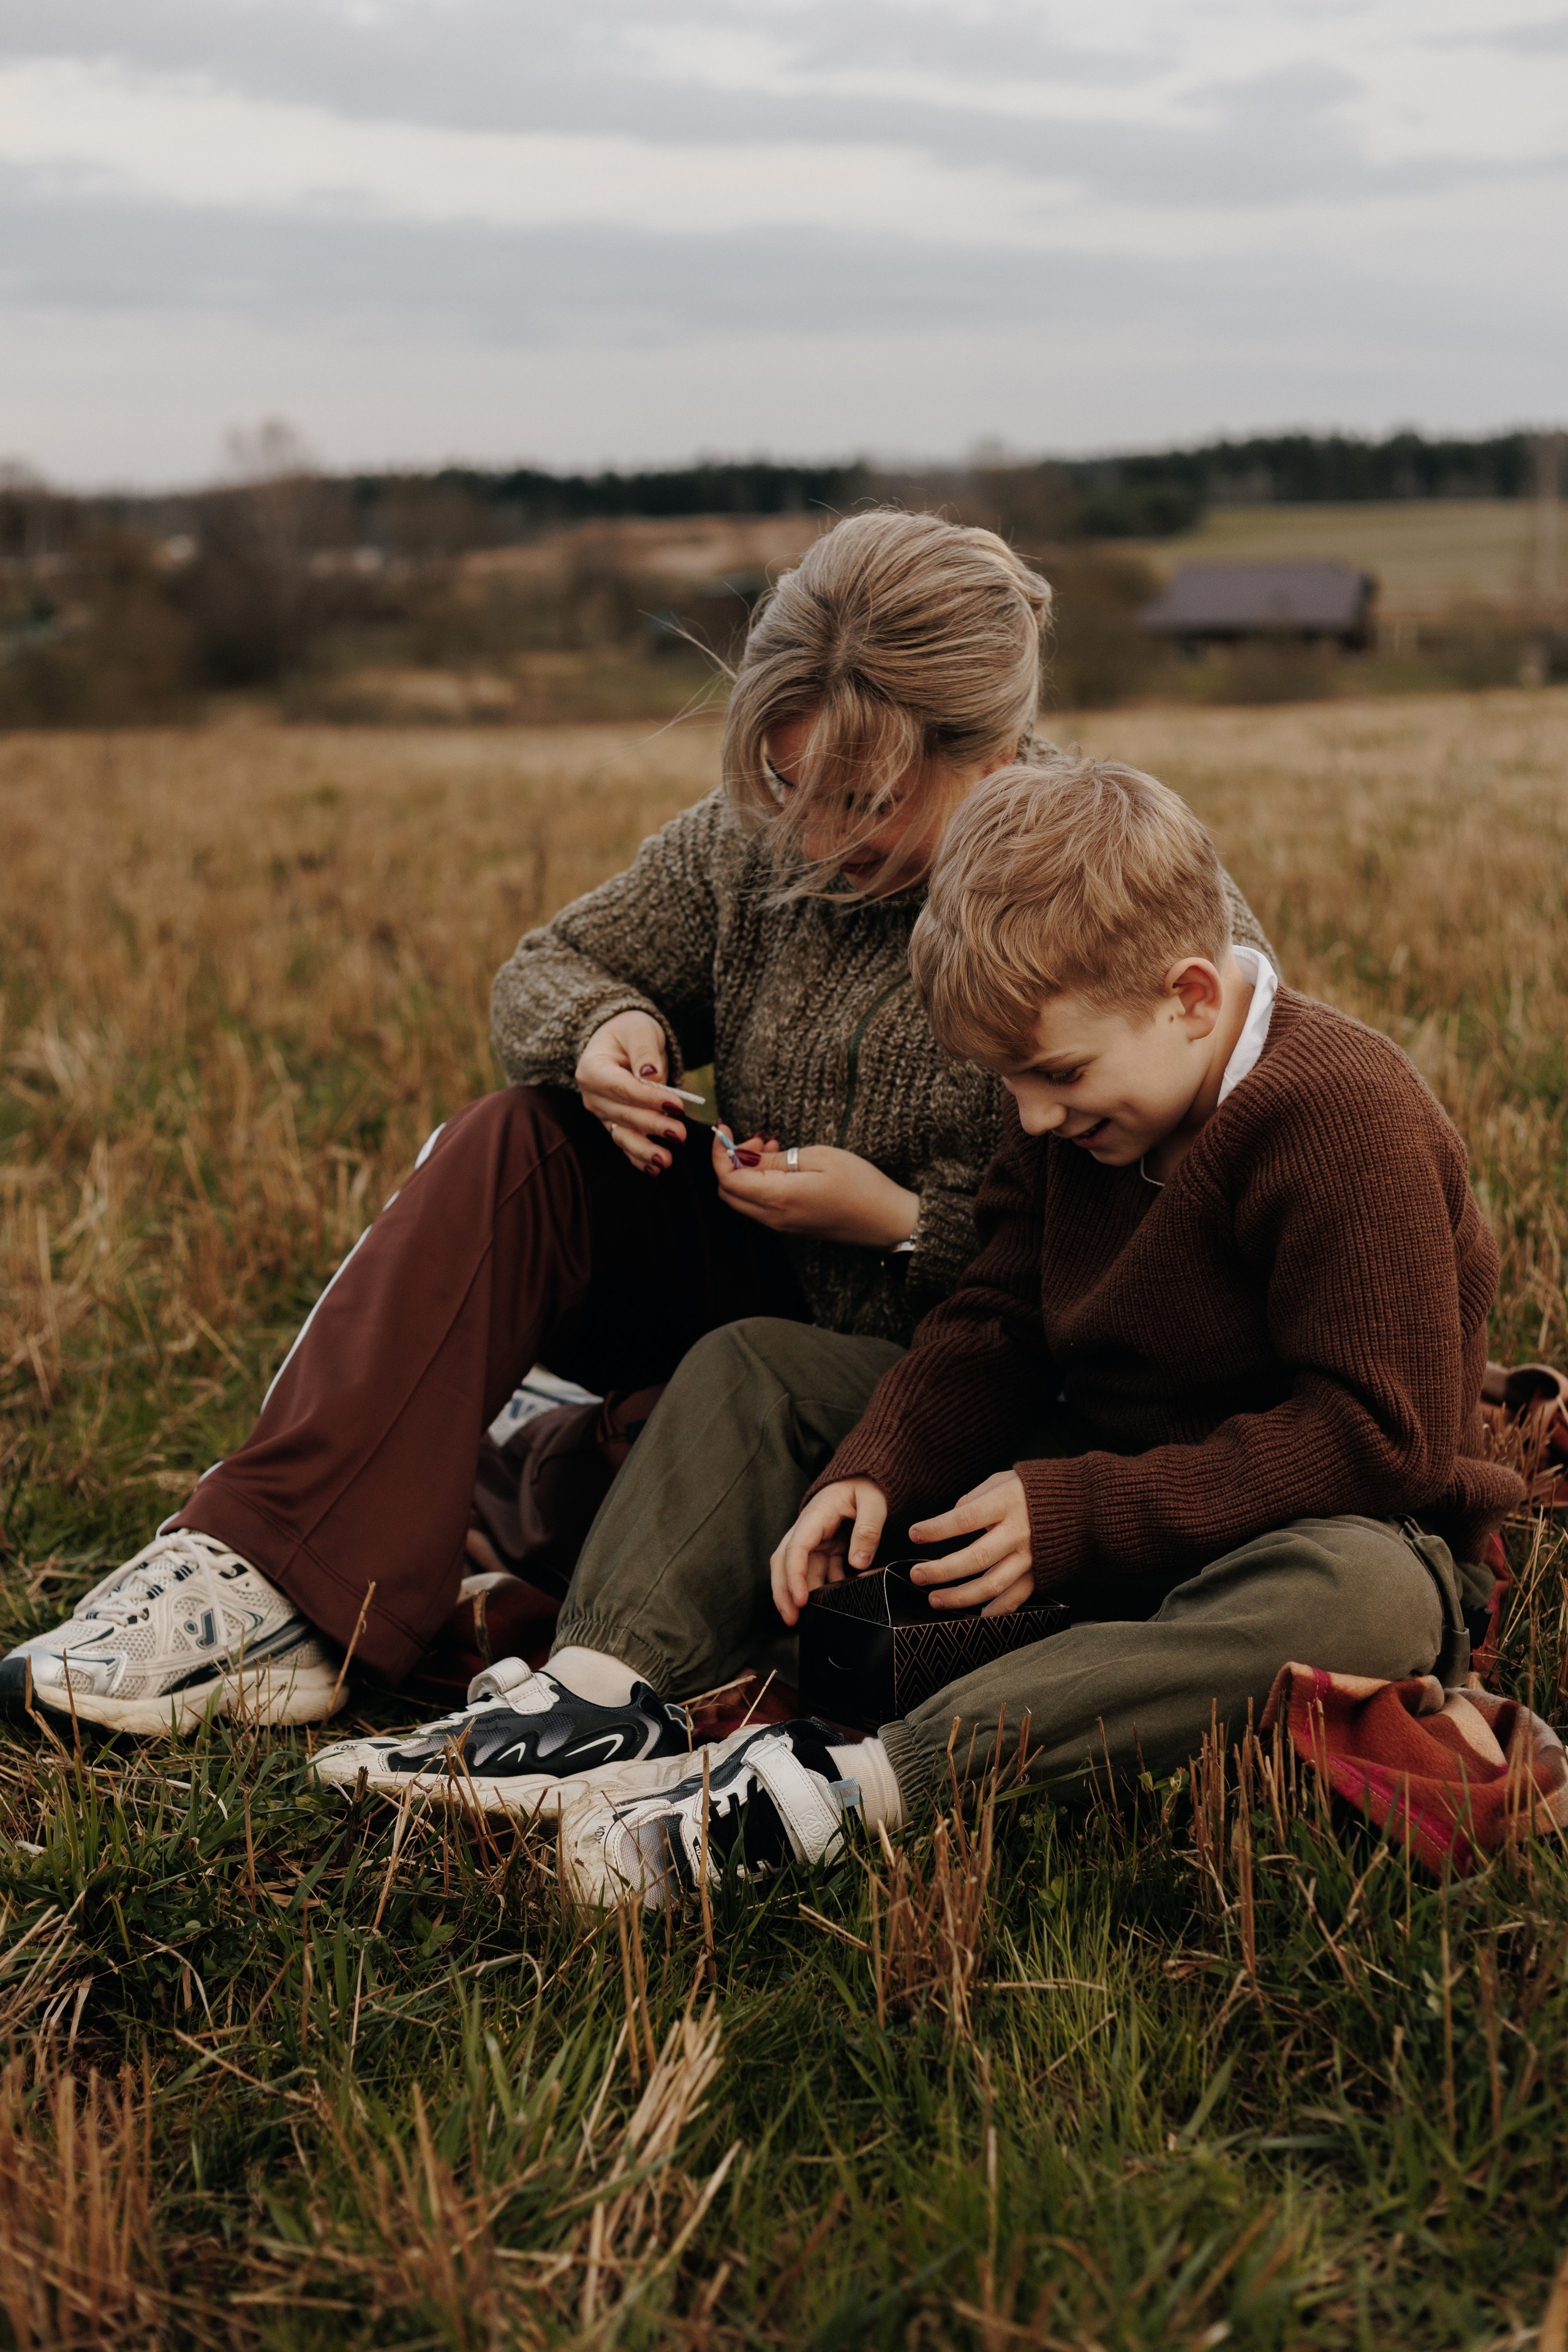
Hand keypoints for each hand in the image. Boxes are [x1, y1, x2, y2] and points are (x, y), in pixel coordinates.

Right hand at [574, 1011, 686, 1173]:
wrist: (620, 1041)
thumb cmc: (630, 1032)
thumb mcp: (639, 1030)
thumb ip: (644, 1051)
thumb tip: (652, 1075)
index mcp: (592, 1068)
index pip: (621, 1087)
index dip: (648, 1099)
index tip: (676, 1105)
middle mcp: (592, 1095)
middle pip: (624, 1114)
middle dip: (653, 1125)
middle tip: (680, 1134)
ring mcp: (602, 1113)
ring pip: (623, 1135)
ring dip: (645, 1149)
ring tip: (666, 1161)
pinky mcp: (614, 1124)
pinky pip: (626, 1143)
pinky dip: (639, 1157)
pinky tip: (655, 1169)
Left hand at [714, 1139, 919, 1248]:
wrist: (888, 1221)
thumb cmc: (862, 1186)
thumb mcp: (821, 1157)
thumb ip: (778, 1157)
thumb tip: (746, 1155)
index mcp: (779, 1198)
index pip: (728, 1179)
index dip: (719, 1152)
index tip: (726, 1129)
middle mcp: (774, 1218)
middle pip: (728, 1192)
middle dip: (732, 1161)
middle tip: (757, 1139)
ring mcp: (782, 1226)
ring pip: (744, 1199)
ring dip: (747, 1171)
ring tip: (774, 1146)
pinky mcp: (792, 1227)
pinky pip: (762, 1206)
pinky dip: (760, 1183)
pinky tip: (783, 1165)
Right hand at [770, 1479, 888, 1626]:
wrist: (867, 1475)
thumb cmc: (868, 1484)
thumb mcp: (874, 1501)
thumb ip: (868, 1529)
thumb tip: (858, 1563)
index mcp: (816, 1515)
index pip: (796, 1547)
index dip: (794, 1575)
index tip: (800, 1599)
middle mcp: (809, 1529)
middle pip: (785, 1562)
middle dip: (784, 1591)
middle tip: (791, 1619)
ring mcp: (816, 1540)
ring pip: (799, 1571)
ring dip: (799, 1594)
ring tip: (804, 1620)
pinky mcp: (826, 1549)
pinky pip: (820, 1572)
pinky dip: (825, 1588)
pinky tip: (837, 1602)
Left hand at [907, 1471, 1034, 1615]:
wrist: (1085, 1505)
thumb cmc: (1038, 1489)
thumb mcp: (1004, 1480)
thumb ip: (975, 1497)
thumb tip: (951, 1515)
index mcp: (1007, 1503)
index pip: (965, 1518)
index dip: (937, 1528)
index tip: (914, 1534)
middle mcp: (1019, 1533)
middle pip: (975, 1558)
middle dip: (942, 1570)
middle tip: (917, 1575)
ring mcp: (1030, 1557)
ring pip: (992, 1585)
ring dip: (960, 1597)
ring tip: (935, 1599)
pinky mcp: (1039, 1573)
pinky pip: (1016, 1598)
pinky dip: (996, 1610)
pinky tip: (977, 1615)